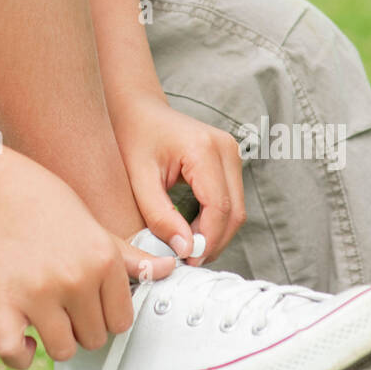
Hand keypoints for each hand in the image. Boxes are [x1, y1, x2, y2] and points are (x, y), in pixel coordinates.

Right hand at [0, 147, 175, 369]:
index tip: (90, 300)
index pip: (122, 321)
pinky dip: (20, 357)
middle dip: (81, 325)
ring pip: (63, 350)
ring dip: (55, 338)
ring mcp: (40, 292)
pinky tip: (25, 338)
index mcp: (103, 261)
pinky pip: (14, 353)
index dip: (106, 314)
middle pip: (94, 338)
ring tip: (46, 312)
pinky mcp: (5, 301)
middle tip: (64, 298)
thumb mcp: (98, 229)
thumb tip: (170, 269)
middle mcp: (77, 279)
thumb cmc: (50, 207)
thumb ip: (131, 258)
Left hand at [115, 95, 245, 266]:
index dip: (206, 241)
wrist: (138, 109)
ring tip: (187, 249)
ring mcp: (232, 152)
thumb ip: (159, 214)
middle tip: (186, 261)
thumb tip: (184, 249)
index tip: (185, 261)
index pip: (219, 208)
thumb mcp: (138, 177)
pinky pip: (231, 200)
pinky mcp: (230, 159)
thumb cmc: (133, 137)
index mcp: (204, 149)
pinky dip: (216, 221)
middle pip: (234, 212)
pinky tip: (192, 231)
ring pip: (237, 209)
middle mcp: (226, 148)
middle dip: (213, 242)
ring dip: (216, 234)